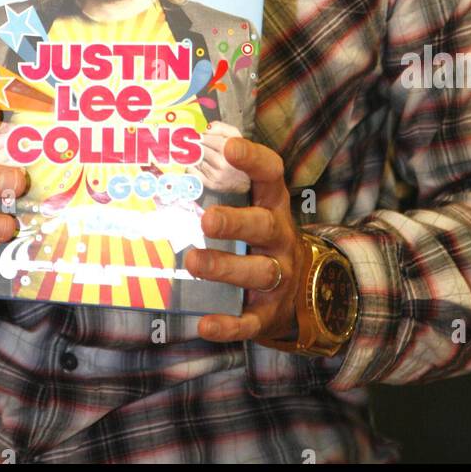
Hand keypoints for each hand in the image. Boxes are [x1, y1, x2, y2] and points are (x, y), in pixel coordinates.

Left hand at [184, 136, 304, 344]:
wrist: (300, 292)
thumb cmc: (258, 238)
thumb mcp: (252, 208)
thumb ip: (222, 187)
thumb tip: (170, 155)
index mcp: (273, 205)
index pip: (271, 174)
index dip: (254, 160)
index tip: (230, 147)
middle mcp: (280, 238)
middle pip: (264, 226)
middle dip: (236, 222)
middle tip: (207, 221)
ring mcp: (278, 276)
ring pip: (258, 271)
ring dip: (225, 267)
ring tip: (192, 263)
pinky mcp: (267, 313)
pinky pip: (250, 321)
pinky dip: (228, 324)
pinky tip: (205, 324)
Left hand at [195, 122, 251, 193]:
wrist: (247, 178)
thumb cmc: (238, 152)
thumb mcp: (234, 135)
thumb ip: (220, 127)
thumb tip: (204, 128)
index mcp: (227, 148)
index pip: (205, 138)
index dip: (197, 136)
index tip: (193, 135)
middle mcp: (221, 163)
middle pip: (199, 150)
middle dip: (194, 145)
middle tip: (189, 142)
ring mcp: (216, 175)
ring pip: (195, 161)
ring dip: (193, 156)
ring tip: (195, 153)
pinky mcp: (211, 185)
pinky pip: (194, 174)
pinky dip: (191, 168)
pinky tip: (194, 164)